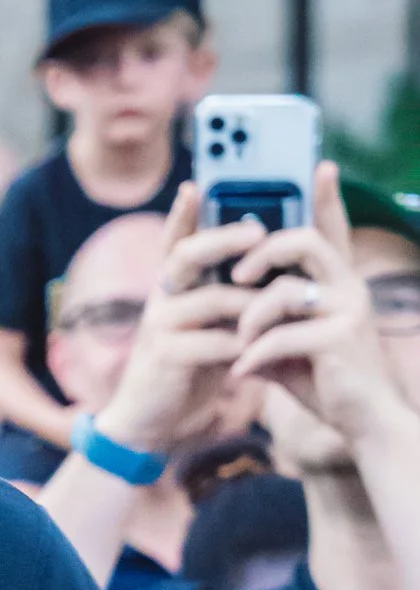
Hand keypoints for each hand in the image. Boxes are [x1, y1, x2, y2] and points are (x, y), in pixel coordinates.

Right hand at [89, 187, 258, 459]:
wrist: (149, 418)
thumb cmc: (188, 367)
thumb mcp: (208, 325)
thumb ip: (228, 297)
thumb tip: (270, 269)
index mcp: (173, 287)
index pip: (176, 240)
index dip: (184, 213)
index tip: (196, 184)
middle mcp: (162, 298)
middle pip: (186, 255)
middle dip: (223, 239)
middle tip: (257, 231)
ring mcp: (160, 326)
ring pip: (209, 299)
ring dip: (249, 303)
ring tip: (279, 307)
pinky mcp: (166, 357)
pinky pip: (210, 341)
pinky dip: (239, 345)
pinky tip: (257, 350)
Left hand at [229, 164, 414, 454]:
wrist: (362, 424)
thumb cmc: (325, 383)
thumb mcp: (290, 346)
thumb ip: (266, 324)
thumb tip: (228, 316)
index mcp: (338, 283)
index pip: (333, 230)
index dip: (327, 198)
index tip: (321, 165)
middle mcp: (349, 287)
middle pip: (305, 241)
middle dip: (262, 252)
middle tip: (237, 275)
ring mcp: (348, 311)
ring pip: (283, 291)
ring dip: (249, 320)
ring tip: (239, 345)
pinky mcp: (339, 339)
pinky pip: (280, 335)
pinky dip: (253, 356)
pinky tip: (242, 373)